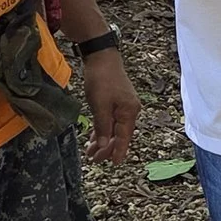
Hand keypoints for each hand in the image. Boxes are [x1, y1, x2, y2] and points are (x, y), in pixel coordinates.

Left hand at [80, 47, 140, 163]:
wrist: (101, 57)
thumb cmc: (101, 79)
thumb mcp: (100, 105)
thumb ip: (103, 126)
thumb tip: (105, 146)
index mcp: (129, 112)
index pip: (124, 137)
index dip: (118, 151)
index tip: (114, 164)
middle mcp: (129, 110)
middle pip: (119, 134)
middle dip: (107, 148)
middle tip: (94, 159)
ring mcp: (123, 106)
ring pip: (113, 128)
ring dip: (103, 140)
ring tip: (91, 152)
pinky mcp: (116, 102)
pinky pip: (110, 120)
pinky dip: (102, 129)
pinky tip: (94, 138)